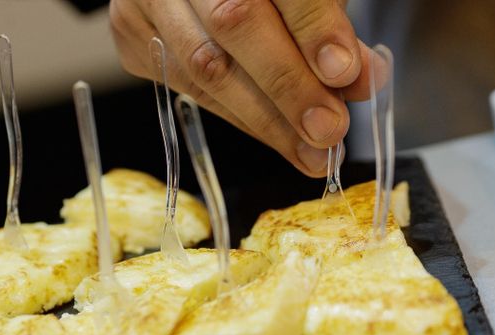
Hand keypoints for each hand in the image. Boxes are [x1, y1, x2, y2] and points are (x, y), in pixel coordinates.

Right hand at [110, 0, 383, 176]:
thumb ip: (327, 25)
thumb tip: (363, 80)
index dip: (312, 27)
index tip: (344, 73)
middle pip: (232, 22)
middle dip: (287, 86)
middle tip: (328, 130)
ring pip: (204, 66)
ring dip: (265, 119)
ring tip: (310, 152)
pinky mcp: (131, 32)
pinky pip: (186, 87)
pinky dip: (238, 116)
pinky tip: (274, 137)